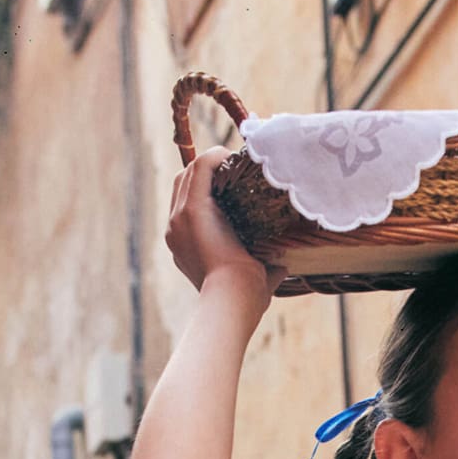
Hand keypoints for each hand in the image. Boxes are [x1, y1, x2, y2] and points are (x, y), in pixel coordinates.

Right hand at [165, 149, 283, 302]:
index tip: (233, 186)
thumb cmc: (243, 300)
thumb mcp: (252, 281)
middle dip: (207, 173)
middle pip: (184, 184)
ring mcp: (179, 219)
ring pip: (190, 173)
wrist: (232, 302)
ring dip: (212, 162)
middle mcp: (175, 230)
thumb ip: (265, 270)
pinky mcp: (192, 209)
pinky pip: (200, 167)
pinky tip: (232, 156)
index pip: (188, 205)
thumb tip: (282, 267)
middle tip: (235, 172)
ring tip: (235, 162)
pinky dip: (215, 157)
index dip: (208, 189)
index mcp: (184, 246)